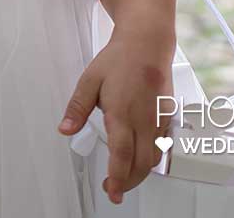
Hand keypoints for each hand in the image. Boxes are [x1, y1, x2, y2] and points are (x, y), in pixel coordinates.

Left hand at [58, 25, 173, 204]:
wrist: (147, 43)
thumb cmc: (120, 59)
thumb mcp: (89, 80)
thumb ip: (77, 108)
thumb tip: (65, 128)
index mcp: (122, 112)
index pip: (121, 155)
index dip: (117, 178)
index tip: (112, 191)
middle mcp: (144, 119)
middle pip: (141, 164)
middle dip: (128, 182)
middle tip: (113, 188)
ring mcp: (158, 119)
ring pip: (154, 158)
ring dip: (140, 172)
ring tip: (124, 176)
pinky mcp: (168, 117)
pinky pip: (163, 146)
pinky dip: (152, 158)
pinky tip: (141, 158)